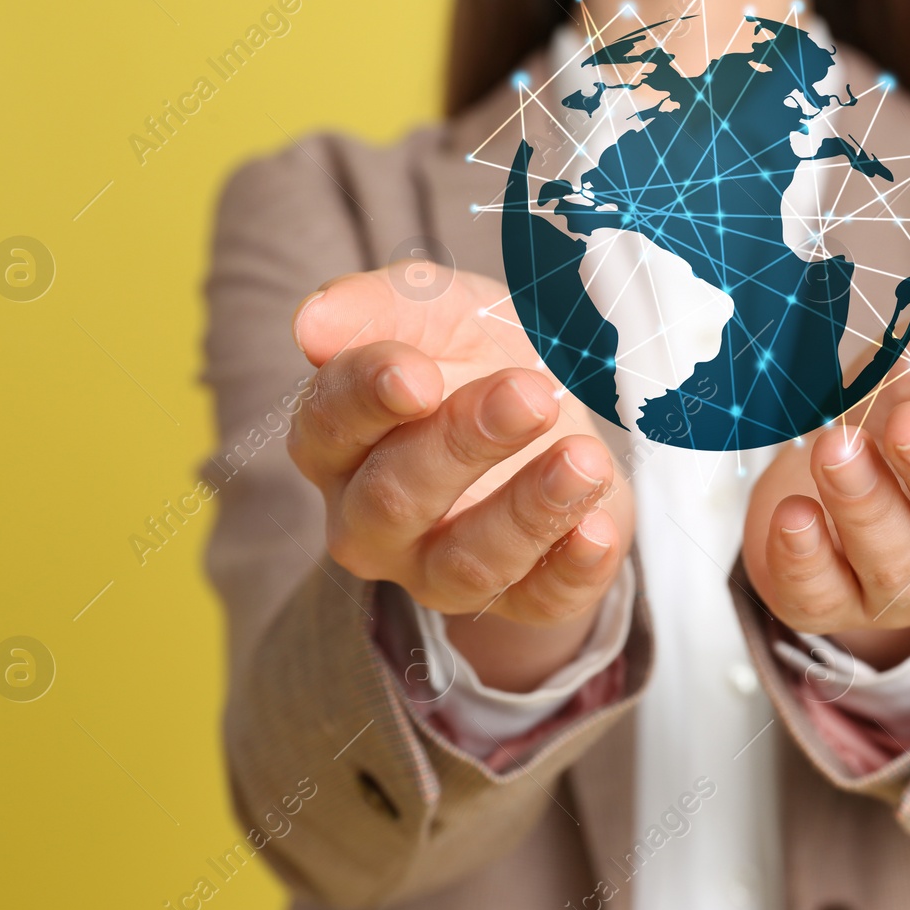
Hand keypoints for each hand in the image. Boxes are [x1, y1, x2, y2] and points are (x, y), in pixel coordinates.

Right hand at [289, 264, 634, 691]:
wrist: (555, 413)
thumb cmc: (474, 360)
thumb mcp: (438, 311)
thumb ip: (379, 307)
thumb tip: (311, 323)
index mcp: (338, 444)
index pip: (328, 425)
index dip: (367, 399)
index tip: (415, 373)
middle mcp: (372, 521)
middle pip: (395, 499)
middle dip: (463, 445)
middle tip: (529, 394)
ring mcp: (439, 571)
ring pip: (468, 563)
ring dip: (529, 511)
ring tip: (584, 460)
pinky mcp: (519, 601)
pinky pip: (539, 603)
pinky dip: (571, 569)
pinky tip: (599, 531)